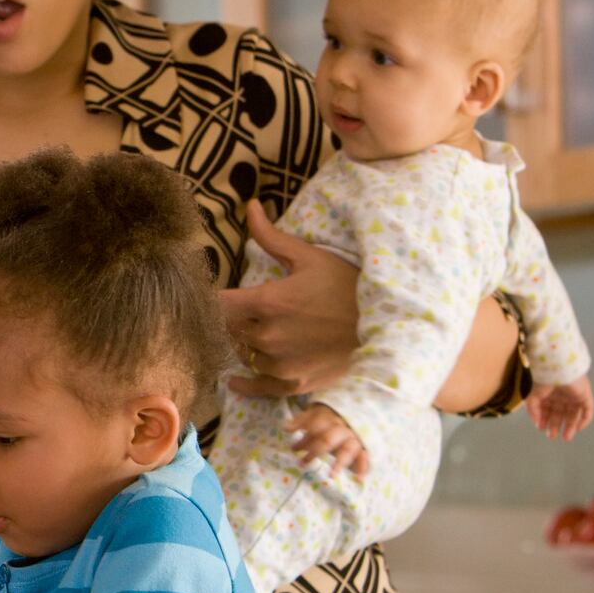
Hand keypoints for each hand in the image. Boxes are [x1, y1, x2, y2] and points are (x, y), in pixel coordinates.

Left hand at [220, 201, 359, 398]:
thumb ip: (270, 236)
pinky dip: (245, 383)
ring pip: (243, 354)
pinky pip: (258, 387)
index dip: (209, 299)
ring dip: (243, 344)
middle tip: (238, 312)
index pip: (217, 303)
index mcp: (267, 302)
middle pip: (228, 329)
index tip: (207, 295)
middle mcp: (267, 336)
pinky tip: (235, 379)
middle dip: (230, 320)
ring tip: (253, 333)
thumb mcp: (309, 257)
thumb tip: (250, 205)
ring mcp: (280, 363)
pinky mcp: (292, 383)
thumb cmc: (348, 286)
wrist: (386, 325)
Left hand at [286, 402, 368, 476]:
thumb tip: (285, 428)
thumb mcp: (313, 415)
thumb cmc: (326, 419)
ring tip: (331, 476)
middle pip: (328, 440)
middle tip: (302, 463)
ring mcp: (353, 439)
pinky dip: (363, 468)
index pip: (315, 428)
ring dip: (339, 463)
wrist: (350, 414)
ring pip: (347, 450)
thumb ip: (300, 422)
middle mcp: (342, 429)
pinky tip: (359, 479)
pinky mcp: (362, 448)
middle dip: (315, 452)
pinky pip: (365, 458)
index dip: (304, 439)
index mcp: (329, 419)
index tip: (293, 449)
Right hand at [526, 375, 593, 440]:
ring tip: (566, 437)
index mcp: (549, 394)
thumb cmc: (543, 379)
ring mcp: (574, 396)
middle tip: (552, 436)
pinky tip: (578, 429)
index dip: (545, 420)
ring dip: (570, 426)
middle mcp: (562, 396)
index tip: (541, 428)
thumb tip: (536, 423)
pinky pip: (587, 411)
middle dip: (556, 426)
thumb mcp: (532, 396)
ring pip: (574, 415)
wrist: (557, 368)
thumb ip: (533, 410)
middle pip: (560, 414)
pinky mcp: (585, 395)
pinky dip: (584, 420)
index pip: (548, 410)